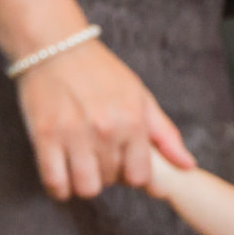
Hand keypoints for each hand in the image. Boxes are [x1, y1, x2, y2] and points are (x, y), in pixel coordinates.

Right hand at [14, 40, 194, 200]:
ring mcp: (73, 135)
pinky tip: (62, 174)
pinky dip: (59, 187)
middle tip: (99, 156)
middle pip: (111, 182)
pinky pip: (54, 182)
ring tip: (81, 166)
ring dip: (83, 183)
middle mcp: (105, 130)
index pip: (140, 177)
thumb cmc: (101, 72)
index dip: (132, 176)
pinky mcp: (44, 136)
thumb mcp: (140, 97)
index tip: (123, 163)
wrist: (54, 47)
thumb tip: (188, 165)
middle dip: (107, 175)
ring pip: (85, 187)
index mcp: (132, 121)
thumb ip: (165, 134)